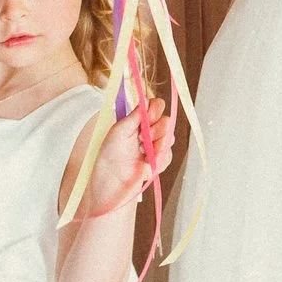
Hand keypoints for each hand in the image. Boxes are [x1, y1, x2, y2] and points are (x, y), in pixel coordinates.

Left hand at [84, 95, 175, 218]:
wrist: (112, 181)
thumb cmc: (110, 154)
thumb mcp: (120, 130)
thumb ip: (136, 115)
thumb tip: (147, 100)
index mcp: (138, 120)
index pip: (156, 106)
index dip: (156, 110)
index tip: (147, 119)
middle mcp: (149, 131)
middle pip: (167, 121)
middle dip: (157, 130)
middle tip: (141, 139)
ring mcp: (155, 146)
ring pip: (170, 138)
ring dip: (158, 146)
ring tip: (143, 154)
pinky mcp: (159, 161)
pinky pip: (169, 155)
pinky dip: (158, 160)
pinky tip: (146, 164)